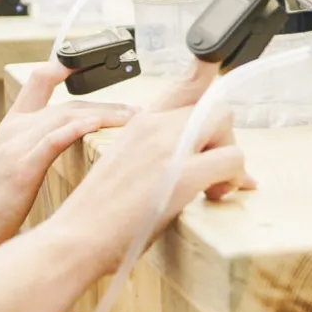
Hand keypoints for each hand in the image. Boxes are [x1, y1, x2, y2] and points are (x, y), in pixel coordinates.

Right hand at [0, 61, 134, 251]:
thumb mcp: (6, 172)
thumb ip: (29, 155)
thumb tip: (59, 153)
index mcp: (8, 128)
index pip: (37, 82)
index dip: (63, 68)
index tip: (90, 64)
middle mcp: (12, 130)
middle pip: (67, 103)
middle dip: (105, 103)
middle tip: (134, 110)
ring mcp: (15, 146)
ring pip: (67, 115)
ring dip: (105, 114)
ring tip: (133, 119)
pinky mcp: (21, 167)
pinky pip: (56, 137)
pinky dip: (81, 126)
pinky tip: (102, 124)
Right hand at [54, 59, 253, 270]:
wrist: (75, 238)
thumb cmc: (99, 214)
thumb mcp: (124, 166)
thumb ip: (155, 153)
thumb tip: (194, 160)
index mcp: (139, 122)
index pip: (183, 82)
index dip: (206, 73)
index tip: (218, 73)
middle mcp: (153, 124)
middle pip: (213, 107)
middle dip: (222, 139)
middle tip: (214, 172)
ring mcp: (166, 146)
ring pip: (224, 122)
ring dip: (229, 155)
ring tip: (214, 187)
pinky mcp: (182, 174)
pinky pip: (233, 158)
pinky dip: (235, 177)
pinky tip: (215, 195)